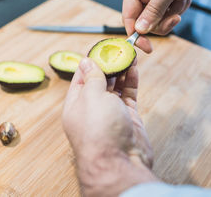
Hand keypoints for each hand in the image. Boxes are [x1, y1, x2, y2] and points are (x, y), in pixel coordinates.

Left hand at [62, 58, 156, 196]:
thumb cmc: (98, 132)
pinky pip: (129, 95)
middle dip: (108, 64)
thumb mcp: (91, 97)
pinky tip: (134, 69)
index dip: (91, 61)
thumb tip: (87, 61)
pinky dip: (131, 81)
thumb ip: (93, 78)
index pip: (81, 77)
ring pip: (116, 86)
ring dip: (121, 70)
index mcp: (76, 105)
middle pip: (100, 81)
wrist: (119, 163)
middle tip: (118, 49)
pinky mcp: (127, 118)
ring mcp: (111, 113)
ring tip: (128, 54)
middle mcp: (92, 109)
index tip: (100, 48)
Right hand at [122, 0, 210, 52]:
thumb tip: (140, 29)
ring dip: (172, 15)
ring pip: (158, 20)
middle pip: (144, 21)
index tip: (146, 47)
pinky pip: (169, 14)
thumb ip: (153, 10)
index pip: (128, 15)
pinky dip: (179, 9)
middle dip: (161, 22)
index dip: (136, 33)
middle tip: (174, 17)